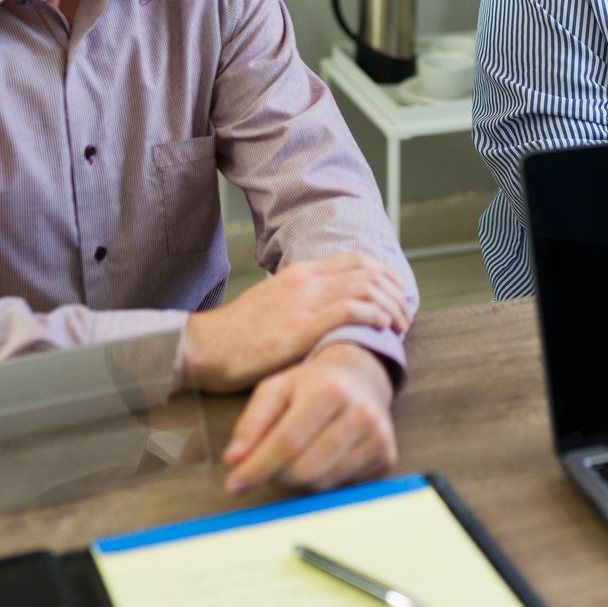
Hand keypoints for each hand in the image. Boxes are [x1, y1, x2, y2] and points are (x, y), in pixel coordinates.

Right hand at [183, 252, 411, 391]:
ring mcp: (303, 302)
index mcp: (299, 272)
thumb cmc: (236, 335)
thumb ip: (302, 300)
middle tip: (404, 315)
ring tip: (399, 326)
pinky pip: (350, 311)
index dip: (385, 273)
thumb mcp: (273, 304)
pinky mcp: (300, 328)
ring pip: (366, 288)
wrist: (203, 347)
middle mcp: (305, 280)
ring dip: (391, 306)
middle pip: (368, 271)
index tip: (397, 293)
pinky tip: (382, 328)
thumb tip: (332, 309)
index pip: (356, 259)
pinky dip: (374, 316)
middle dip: (395, 291)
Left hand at [222, 342, 397, 494]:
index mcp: (330, 389)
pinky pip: (342, 488)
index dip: (257, 467)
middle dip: (275, 476)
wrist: (361, 376)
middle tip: (263, 469)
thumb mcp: (276, 388)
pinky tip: (317, 460)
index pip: (288, 441)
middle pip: (306, 468)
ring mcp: (379, 436)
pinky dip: (321, 482)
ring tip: (290, 460)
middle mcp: (361, 412)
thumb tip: (234, 459)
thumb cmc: (312, 383)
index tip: (233, 484)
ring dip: (296, 482)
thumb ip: (251, 422)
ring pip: (323, 483)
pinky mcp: (387, 456)